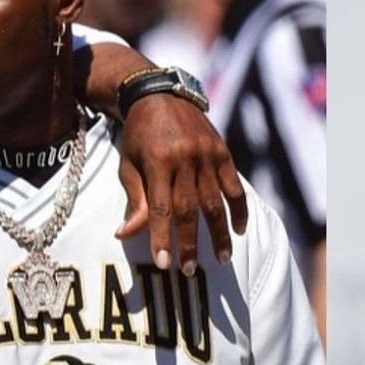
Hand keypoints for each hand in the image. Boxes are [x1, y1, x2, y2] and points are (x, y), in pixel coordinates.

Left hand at [115, 93, 247, 273]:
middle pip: (190, 209)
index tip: (163, 263)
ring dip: (219, 234)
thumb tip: (125, 235)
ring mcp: (207, 155)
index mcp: (158, 162)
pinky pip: (234, 186)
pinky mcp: (222, 152)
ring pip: (215, 202)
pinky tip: (239, 230)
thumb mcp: (129, 165)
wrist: (159, 95)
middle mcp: (185, 158)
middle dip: (189, 243)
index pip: (160, 208)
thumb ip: (134, 200)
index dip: (161, 237)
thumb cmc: (139, 136)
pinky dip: (238, 209)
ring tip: (222, 259)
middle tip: (188, 270)